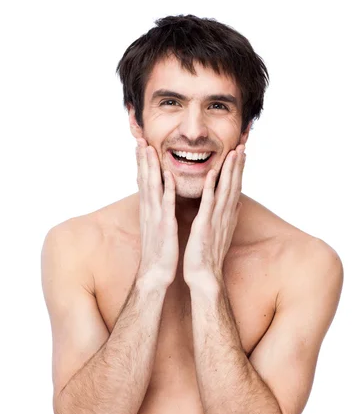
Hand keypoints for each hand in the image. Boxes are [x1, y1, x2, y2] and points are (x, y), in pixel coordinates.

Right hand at [135, 138, 178, 287]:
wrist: (156, 274)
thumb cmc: (160, 254)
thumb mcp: (157, 229)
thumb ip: (159, 214)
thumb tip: (160, 204)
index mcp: (150, 212)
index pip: (144, 183)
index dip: (141, 164)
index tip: (141, 146)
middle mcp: (150, 211)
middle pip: (144, 180)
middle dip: (142, 159)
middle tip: (140, 139)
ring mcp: (156, 218)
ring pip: (153, 188)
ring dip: (151, 168)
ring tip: (149, 149)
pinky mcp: (165, 227)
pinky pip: (167, 205)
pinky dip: (168, 190)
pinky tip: (169, 176)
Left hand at [183, 144, 245, 287]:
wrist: (204, 276)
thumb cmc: (209, 256)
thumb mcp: (222, 232)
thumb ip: (230, 217)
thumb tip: (238, 204)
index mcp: (227, 216)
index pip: (235, 188)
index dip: (239, 170)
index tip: (243, 153)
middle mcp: (225, 216)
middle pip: (234, 185)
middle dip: (239, 165)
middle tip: (243, 144)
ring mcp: (216, 220)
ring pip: (225, 190)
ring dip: (230, 171)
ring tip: (235, 152)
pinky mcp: (204, 226)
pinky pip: (208, 204)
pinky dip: (211, 188)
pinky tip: (212, 173)